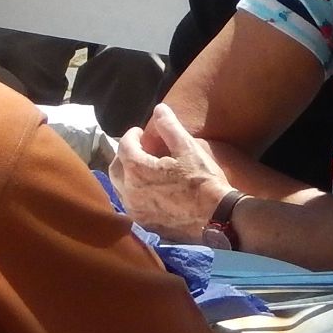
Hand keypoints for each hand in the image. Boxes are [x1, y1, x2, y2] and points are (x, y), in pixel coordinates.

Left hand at [111, 101, 232, 240]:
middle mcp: (130, 192)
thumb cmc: (203, 181)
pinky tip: (149, 190)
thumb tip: (159, 109)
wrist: (217, 218)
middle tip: (140, 149)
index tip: (140, 132)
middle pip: (115, 167)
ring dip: (127, 175)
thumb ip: (170, 127)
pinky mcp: (144, 223)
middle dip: (124, 155)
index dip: (131, 135)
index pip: (124, 146)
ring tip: (144, 168)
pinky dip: (134, 193)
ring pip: (120, 188)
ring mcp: (135, 210)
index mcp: (138, 170)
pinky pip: (130, 204)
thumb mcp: (188, 148)